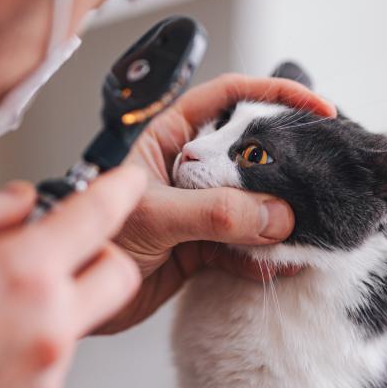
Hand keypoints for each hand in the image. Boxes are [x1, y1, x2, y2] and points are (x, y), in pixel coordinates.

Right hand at [0, 168, 145, 387]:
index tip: (130, 180)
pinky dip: (25, 345)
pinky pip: (47, 364)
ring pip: (78, 322)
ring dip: (51, 303)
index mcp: (25, 276)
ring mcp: (44, 380)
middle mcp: (49, 330)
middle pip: (118, 277)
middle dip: (100, 253)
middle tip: (54, 246)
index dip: (121, 188)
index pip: (99, 217)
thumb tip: (19, 201)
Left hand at [98, 74, 335, 333]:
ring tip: (309, 229)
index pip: (229, 98)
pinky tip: (282, 265)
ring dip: (280, 220)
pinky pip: (242, 249)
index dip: (273, 96)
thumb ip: (214, 212)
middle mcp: (187, 169)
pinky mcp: (199, 250)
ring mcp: (196, 209)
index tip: (316, 109)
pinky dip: (264, 259)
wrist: (68, 292)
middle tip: (319, 179)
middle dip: (286, 166)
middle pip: (250, 154)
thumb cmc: (89, 234)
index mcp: (170, 137)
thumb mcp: (155, 214)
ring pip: (252, 205)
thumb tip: (277, 215)